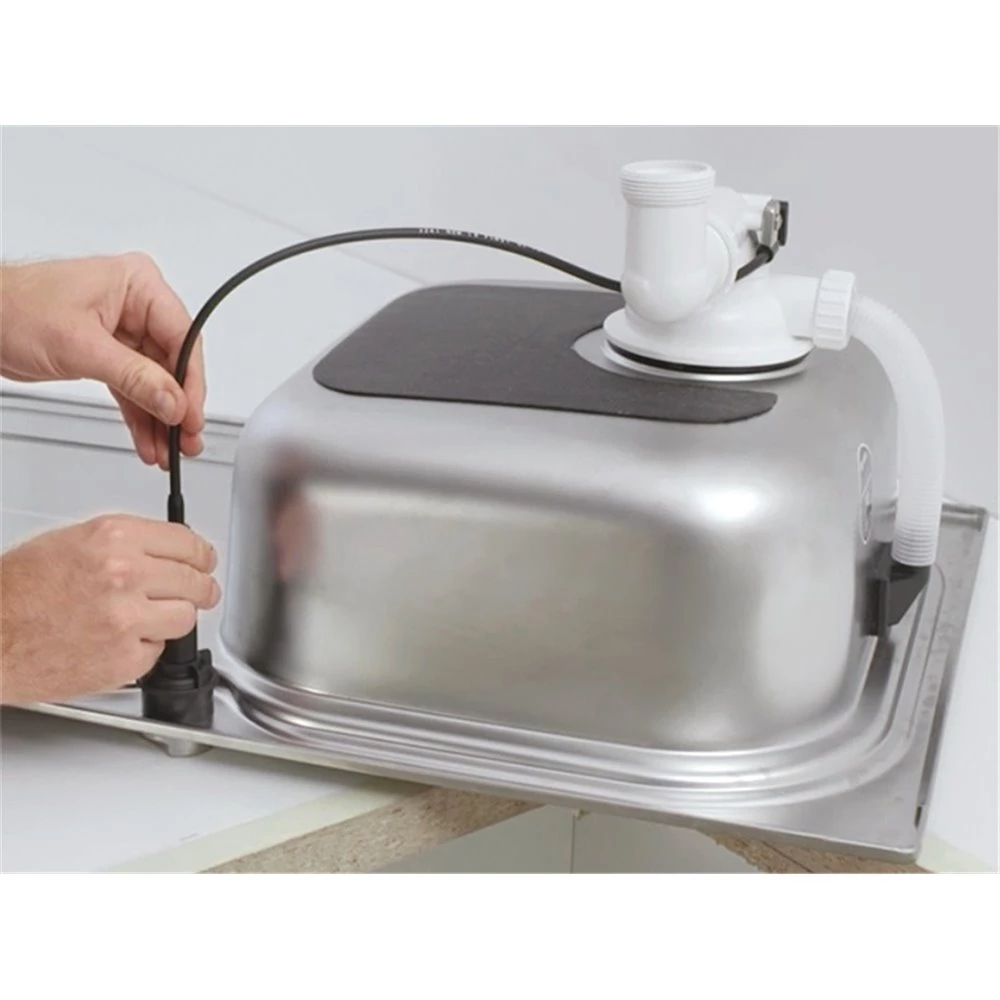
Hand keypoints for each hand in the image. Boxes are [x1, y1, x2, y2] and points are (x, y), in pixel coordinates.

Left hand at [0, 254, 205, 468]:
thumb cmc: (12, 309)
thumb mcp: (81, 346)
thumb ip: (135, 377)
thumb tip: (173, 400)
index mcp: (138, 286)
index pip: (183, 338)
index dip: (190, 382)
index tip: (190, 415)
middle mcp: (136, 305)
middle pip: (173, 364)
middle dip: (177, 407)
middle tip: (185, 439)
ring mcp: (123, 330)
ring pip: (155, 382)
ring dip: (161, 418)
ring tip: (168, 448)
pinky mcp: (109, 352)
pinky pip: (134, 388)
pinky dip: (140, 415)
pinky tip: (148, 439)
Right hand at [0, 515, 219, 704]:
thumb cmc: (15, 592)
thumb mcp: (69, 542)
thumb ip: (124, 544)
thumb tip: (164, 550)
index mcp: (114, 539)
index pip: (187, 543)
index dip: (201, 555)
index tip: (205, 561)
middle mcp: (125, 575)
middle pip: (195, 581)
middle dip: (200, 588)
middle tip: (201, 592)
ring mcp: (127, 619)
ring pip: (185, 618)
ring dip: (173, 619)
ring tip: (147, 618)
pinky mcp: (125, 659)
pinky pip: (157, 651)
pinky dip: (144, 649)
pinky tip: (116, 641)